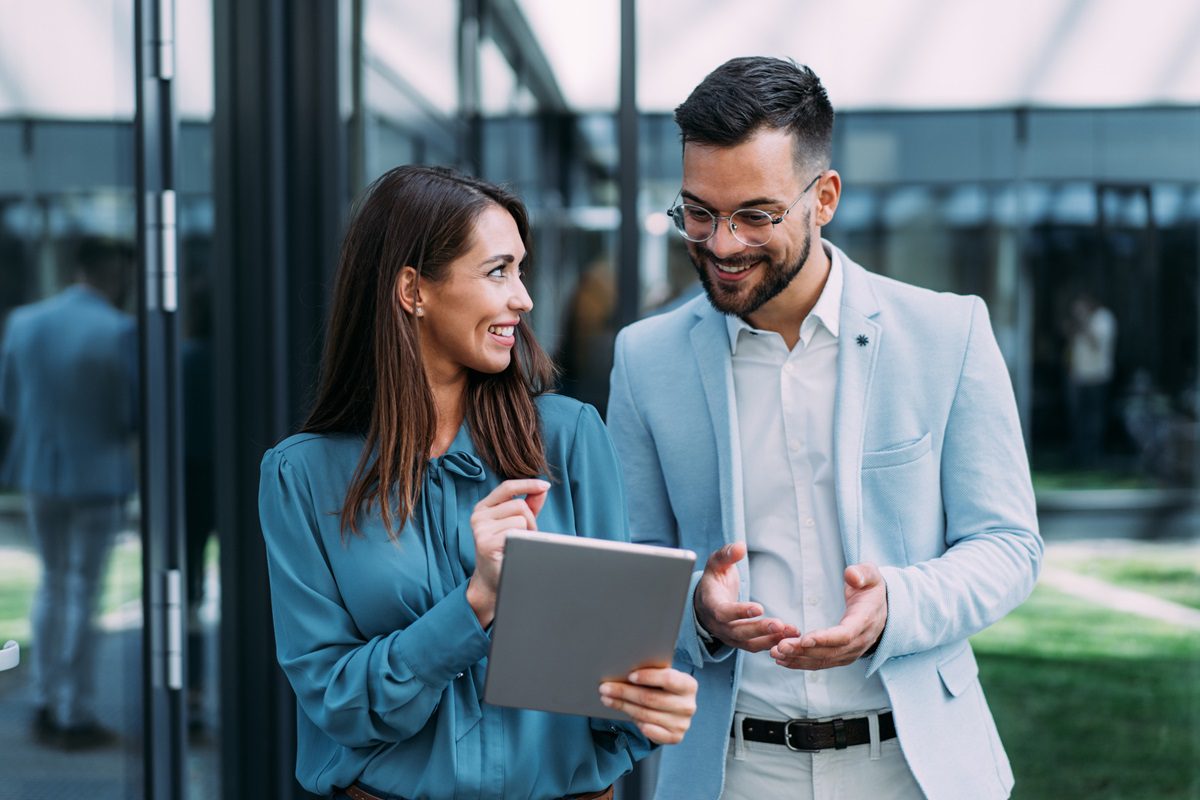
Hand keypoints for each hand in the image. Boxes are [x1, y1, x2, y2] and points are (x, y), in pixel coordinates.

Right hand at [466, 478, 549, 625]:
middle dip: (530, 520)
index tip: (545, 485)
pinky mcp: (485, 543)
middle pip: (519, 505)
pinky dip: (522, 540)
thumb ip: (529, 505)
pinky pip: (516, 532)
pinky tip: (513, 549)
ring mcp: (480, 529)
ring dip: (527, 531)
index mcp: (484, 507)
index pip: (507, 487)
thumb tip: (542, 488)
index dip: (527, 484)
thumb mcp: (517, 523)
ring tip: (518, 544)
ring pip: (520, 518)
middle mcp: (478, 516)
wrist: (492, 580)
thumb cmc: (505, 549)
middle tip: (525, 536)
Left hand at [599, 667, 697, 744]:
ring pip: (646, 714)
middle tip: (605, 687)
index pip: (668, 679)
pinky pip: (650, 731)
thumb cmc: (663, 688)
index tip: (630, 675)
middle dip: (625, 692)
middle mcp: (688, 705)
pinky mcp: (675, 737)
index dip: (648, 677)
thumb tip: (621, 668)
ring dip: (623, 706)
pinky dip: (636, 723)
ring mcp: (683, 723)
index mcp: (688, 685)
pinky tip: (625, 714)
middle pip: (651, 698)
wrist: (674, 710)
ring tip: (606, 698)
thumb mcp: (662, 677)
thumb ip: (651, 673)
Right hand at [694, 543, 796, 651]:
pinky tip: (789, 636)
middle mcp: (718, 625)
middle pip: (738, 632)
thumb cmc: (713, 579)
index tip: (759, 608)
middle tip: (779, 624)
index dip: (739, 612)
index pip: (723, 612)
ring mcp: (728, 636)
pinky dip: (772, 643)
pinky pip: (755, 646)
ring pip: (749, 643)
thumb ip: (727, 554)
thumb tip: (739, 546)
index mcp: (711, 604)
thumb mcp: (716, 563)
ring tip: (790, 631)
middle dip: (759, 629)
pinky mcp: (739, 641)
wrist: (705, 601)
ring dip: (770, 639)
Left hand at [770, 563, 886, 668]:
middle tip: (780, 647)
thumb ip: (862, 573)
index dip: (825, 638)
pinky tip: (783, 660)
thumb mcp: (871, 575)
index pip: (845, 635)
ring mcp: (851, 652)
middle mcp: (859, 641)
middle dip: (804, 651)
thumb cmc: (871, 588)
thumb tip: (851, 575)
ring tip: (775, 654)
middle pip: (830, 651)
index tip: (804, 638)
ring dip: (799, 659)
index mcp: (865, 621)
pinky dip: (802, 663)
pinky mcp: (842, 656)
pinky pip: (822, 663)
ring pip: (824, 660)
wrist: (882, 608)